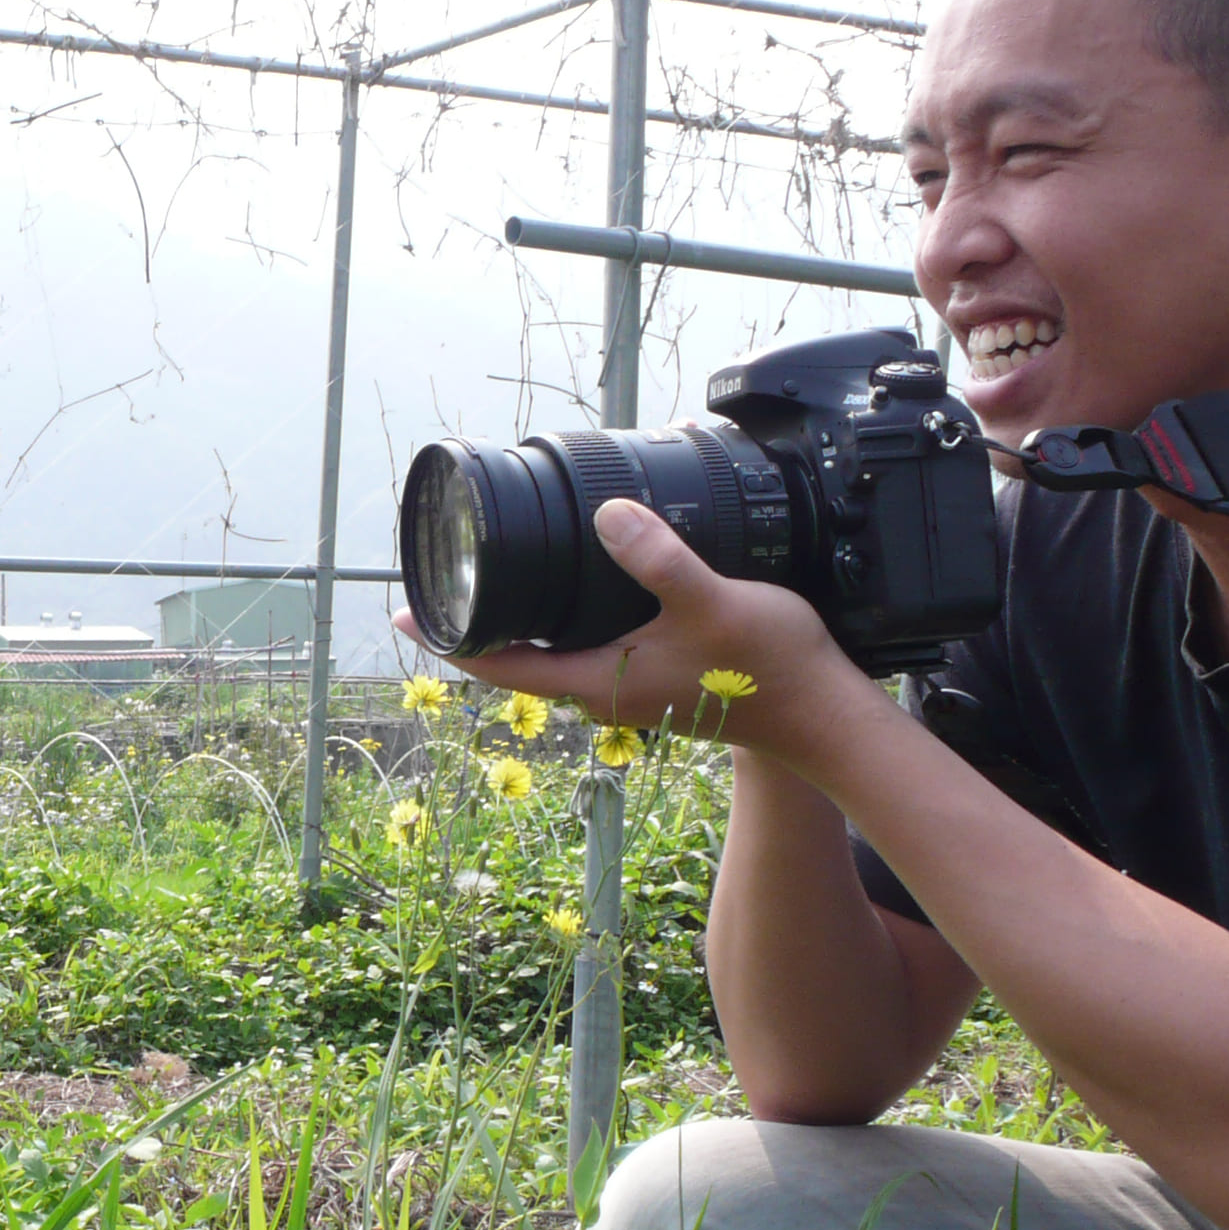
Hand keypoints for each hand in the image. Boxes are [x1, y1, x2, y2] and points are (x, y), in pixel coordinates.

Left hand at [393, 497, 888, 762]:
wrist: (823, 712)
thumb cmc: (769, 668)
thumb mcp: (711, 601)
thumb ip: (659, 559)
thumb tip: (609, 517)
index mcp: (600, 683)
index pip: (501, 666)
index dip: (449, 638)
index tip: (405, 613)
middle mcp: (605, 691)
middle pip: (517, 660)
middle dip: (476, 622)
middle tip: (440, 579)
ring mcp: (631, 685)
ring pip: (553, 652)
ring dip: (520, 619)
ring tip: (491, 577)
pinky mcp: (656, 674)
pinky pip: (589, 645)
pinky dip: (563, 618)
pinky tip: (573, 585)